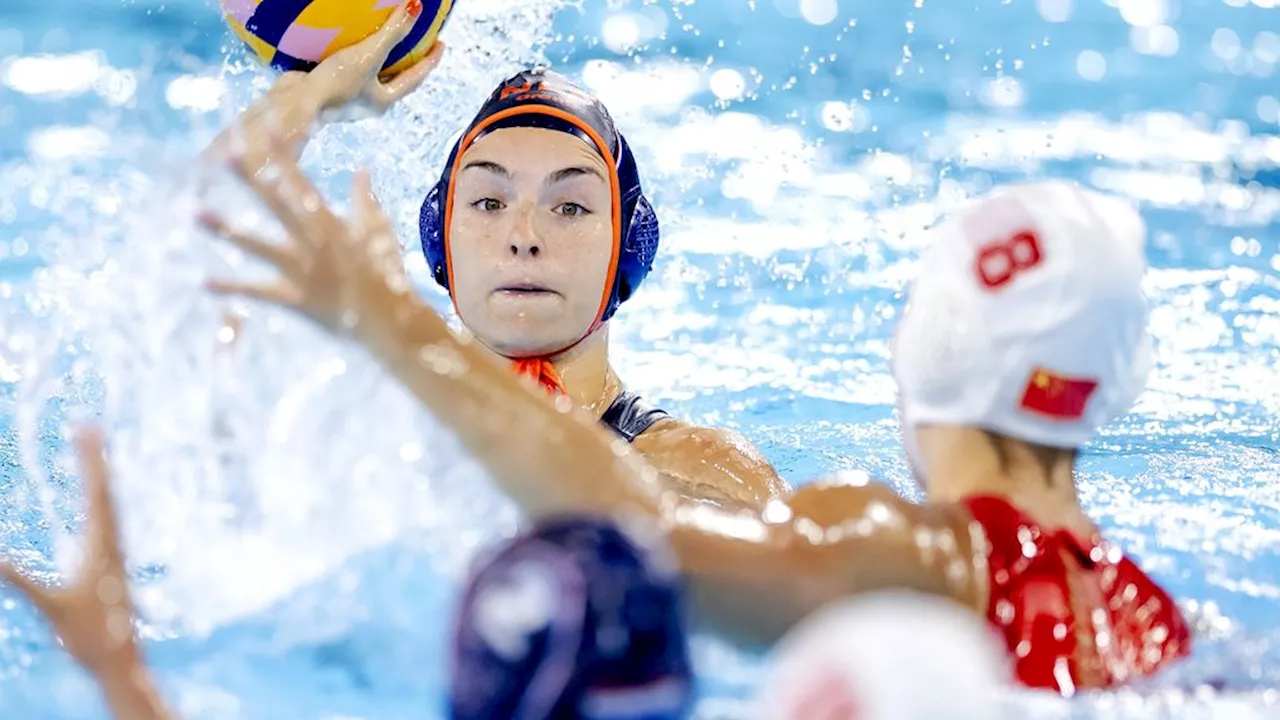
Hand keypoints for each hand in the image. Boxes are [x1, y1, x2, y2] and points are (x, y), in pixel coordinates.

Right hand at [0, 428, 139, 673]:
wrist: (120, 659)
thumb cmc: (88, 634)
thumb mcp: (50, 605)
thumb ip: (21, 581)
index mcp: (100, 545)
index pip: (95, 493)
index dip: (90, 460)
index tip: (87, 430)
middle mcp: (112, 542)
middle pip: (104, 490)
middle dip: (95, 457)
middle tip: (90, 426)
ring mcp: (114, 551)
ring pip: (109, 504)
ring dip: (100, 475)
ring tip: (96, 450)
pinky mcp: (113, 562)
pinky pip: (109, 520)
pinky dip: (102, 500)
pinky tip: (100, 499)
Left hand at [200, 136, 428, 356]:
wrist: (389, 320)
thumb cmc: (387, 273)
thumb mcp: (379, 231)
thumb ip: (365, 200)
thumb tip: (362, 170)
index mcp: (331, 223)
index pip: (301, 181)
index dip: (283, 154)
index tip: (267, 127)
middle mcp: (312, 242)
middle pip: (276, 205)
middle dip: (251, 179)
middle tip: (226, 155)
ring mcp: (302, 271)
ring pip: (260, 246)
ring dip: (228, 230)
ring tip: (197, 214)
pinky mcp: (296, 298)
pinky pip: (260, 291)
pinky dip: (234, 287)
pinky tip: (205, 282)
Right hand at [205, 0, 444, 165]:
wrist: (293, 103)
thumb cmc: (337, 84)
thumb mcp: (369, 55)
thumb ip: (392, 32)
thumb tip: (415, 8)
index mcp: (383, 101)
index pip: (415, 77)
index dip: (430, 60)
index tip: (441, 43)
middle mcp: (367, 102)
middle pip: (394, 77)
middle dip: (406, 59)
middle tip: (417, 40)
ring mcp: (346, 96)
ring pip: (369, 73)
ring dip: (377, 56)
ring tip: (383, 37)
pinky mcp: (326, 87)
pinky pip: (345, 66)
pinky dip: (351, 53)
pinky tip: (345, 38)